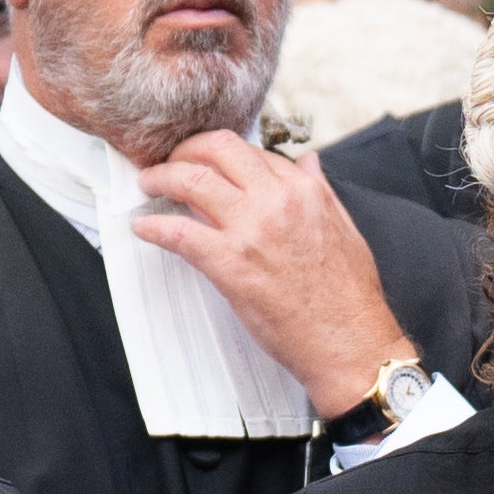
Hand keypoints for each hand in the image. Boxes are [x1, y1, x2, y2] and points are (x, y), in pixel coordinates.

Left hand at [129, 131, 412, 411]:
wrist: (349, 344)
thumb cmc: (349, 297)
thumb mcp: (346, 229)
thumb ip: (321, 191)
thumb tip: (308, 162)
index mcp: (304, 191)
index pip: (253, 152)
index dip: (224, 154)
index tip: (209, 162)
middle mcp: (276, 201)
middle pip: (217, 150)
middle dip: (186, 149)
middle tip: (171, 162)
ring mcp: (250, 230)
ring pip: (190, 181)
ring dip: (161, 178)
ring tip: (149, 185)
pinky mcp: (230, 264)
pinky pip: (179, 233)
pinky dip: (154, 227)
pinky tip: (144, 228)